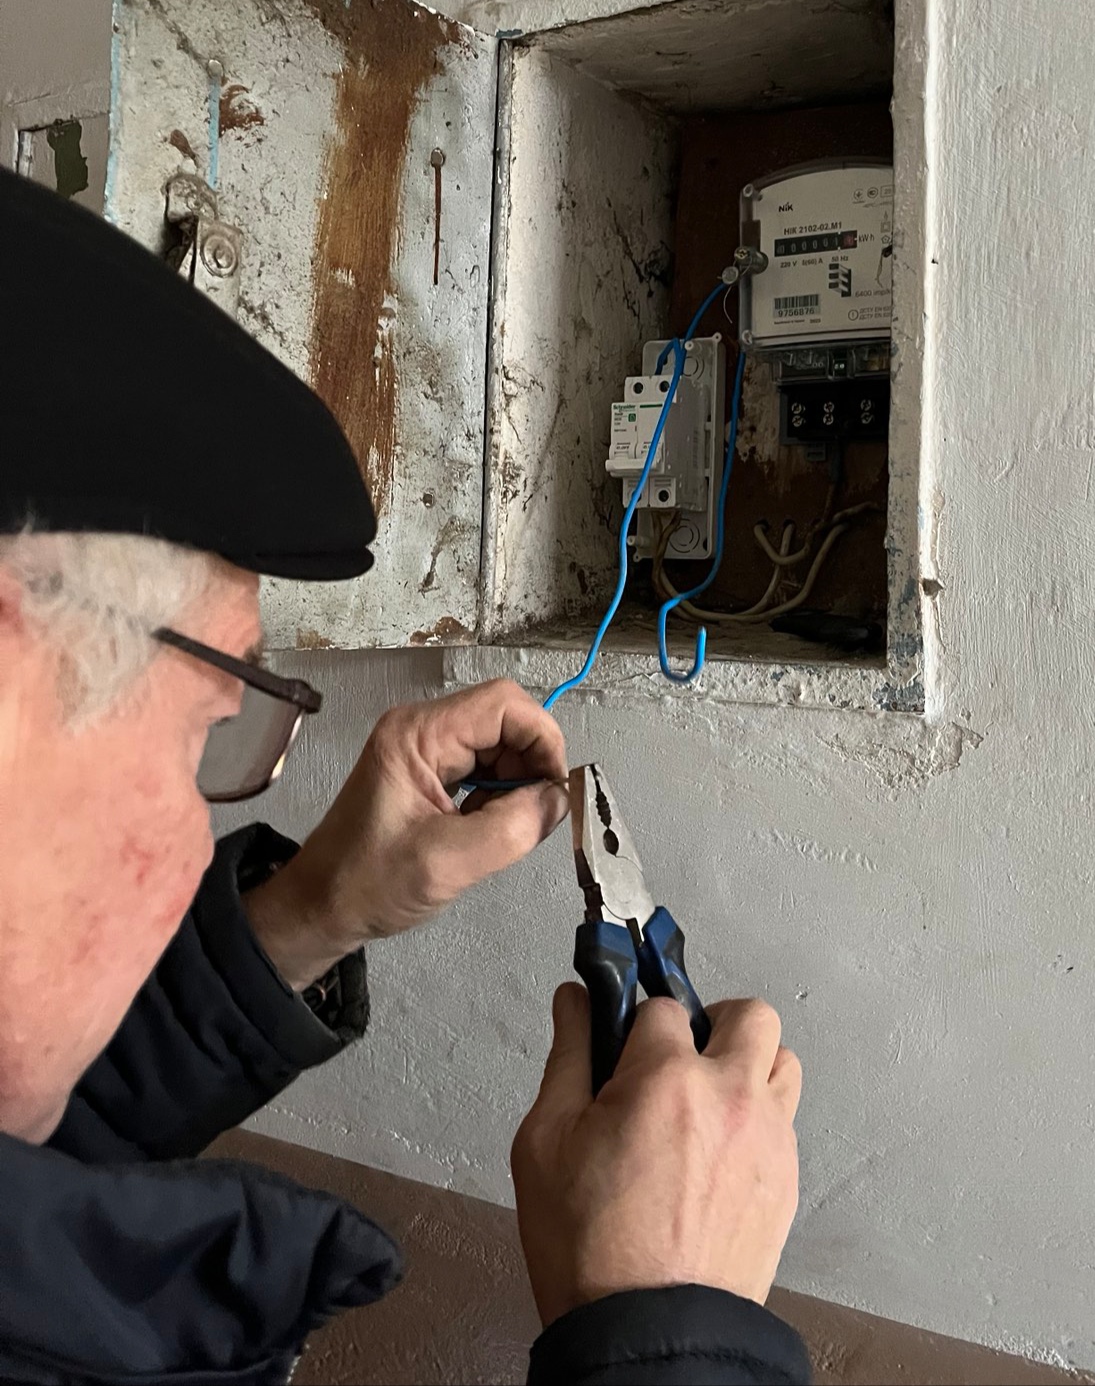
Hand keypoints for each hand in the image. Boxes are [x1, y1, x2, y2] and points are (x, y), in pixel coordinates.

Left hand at [245, 680, 567, 987]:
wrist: (321, 908)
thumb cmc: (370, 884)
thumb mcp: (448, 862)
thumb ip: (513, 827)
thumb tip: (559, 799)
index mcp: (418, 734)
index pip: (504, 704)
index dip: (542, 739)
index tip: (555, 789)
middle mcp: (422, 729)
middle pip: (505, 719)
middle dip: (532, 763)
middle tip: (536, 812)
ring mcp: (425, 750)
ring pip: (499, 744)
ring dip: (518, 782)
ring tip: (512, 826)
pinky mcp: (429, 773)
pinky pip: (483, 767)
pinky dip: (500, 794)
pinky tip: (493, 825)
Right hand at [511, 985, 800, 1326]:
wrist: (648, 1335)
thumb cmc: (591, 1248)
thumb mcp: (545, 1141)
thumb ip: (567, 1057)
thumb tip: (575, 1004)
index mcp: (665, 1079)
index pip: (662, 1006)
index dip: (635, 1024)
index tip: (622, 1043)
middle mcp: (729, 1097)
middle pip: (750, 1014)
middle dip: (711, 1022)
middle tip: (677, 1055)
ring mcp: (767, 1139)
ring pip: (782, 1062)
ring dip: (747, 1065)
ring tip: (704, 1100)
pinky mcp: (786, 1180)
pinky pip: (786, 1119)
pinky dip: (758, 1118)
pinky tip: (718, 1150)